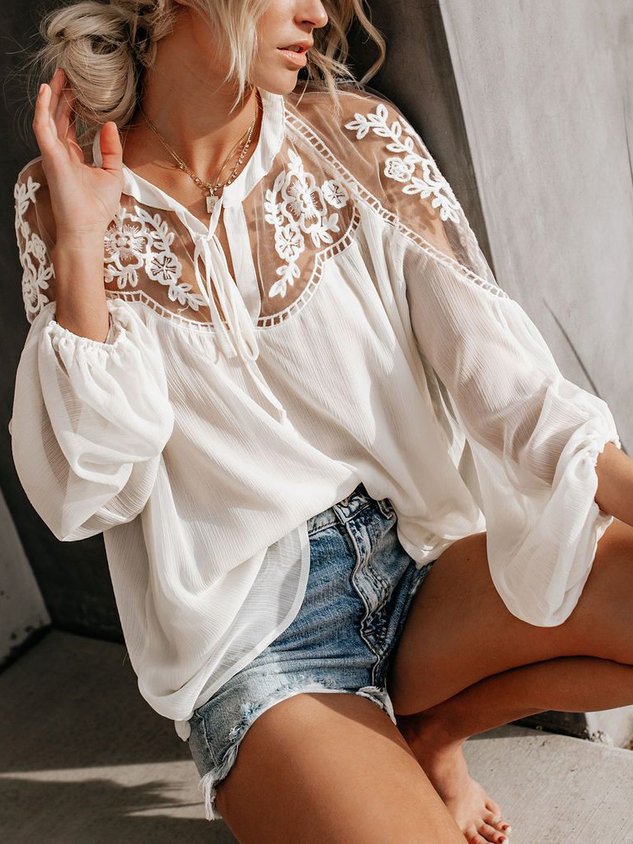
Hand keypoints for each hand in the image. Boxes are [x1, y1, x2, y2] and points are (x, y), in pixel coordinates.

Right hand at [33, 67, 123, 240]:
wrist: (86, 229)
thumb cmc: (98, 208)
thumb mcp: (113, 173)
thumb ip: (111, 149)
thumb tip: (110, 124)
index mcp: (73, 156)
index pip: (70, 125)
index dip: (73, 105)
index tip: (80, 87)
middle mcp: (60, 152)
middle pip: (57, 116)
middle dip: (61, 94)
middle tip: (68, 72)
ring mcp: (53, 153)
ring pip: (49, 117)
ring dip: (52, 95)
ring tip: (58, 74)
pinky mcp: (50, 156)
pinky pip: (42, 127)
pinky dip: (42, 108)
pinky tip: (46, 91)